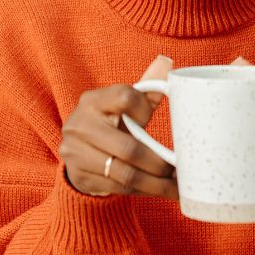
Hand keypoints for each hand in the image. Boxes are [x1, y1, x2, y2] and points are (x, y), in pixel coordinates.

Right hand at [60, 55, 178, 198]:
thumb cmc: (110, 122)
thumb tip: (166, 62)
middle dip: (159, 163)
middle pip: (129, 148)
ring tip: (174, 186)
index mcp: (93, 100)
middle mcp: (80, 125)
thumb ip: (145, 88)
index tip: (153, 119)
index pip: (125, 97)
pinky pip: (118, 188)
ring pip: (125, 174)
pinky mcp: (80, 176)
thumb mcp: (122, 104)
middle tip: (178, 169)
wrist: (78, 150)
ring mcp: (76, 153)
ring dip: (155, 184)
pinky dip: (142, 191)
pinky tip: (157, 191)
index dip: (145, 109)